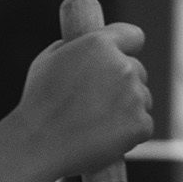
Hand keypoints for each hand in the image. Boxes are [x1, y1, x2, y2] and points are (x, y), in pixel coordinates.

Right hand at [16, 14, 151, 181]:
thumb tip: (87, 46)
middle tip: (94, 102)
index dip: (125, 48)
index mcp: (99, 44)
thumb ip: (74, 48)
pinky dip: (129, 132)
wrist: (39, 145)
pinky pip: (143, 124)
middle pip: (137, 70)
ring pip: (142, 98)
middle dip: (121, 83)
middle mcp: (122, 66)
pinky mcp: (141, 124)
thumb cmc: (39, 104)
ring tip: (95, 122)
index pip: (133, 36)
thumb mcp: (47, 61)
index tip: (120, 57)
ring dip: (127, 108)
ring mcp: (135, 96)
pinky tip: (103, 136)